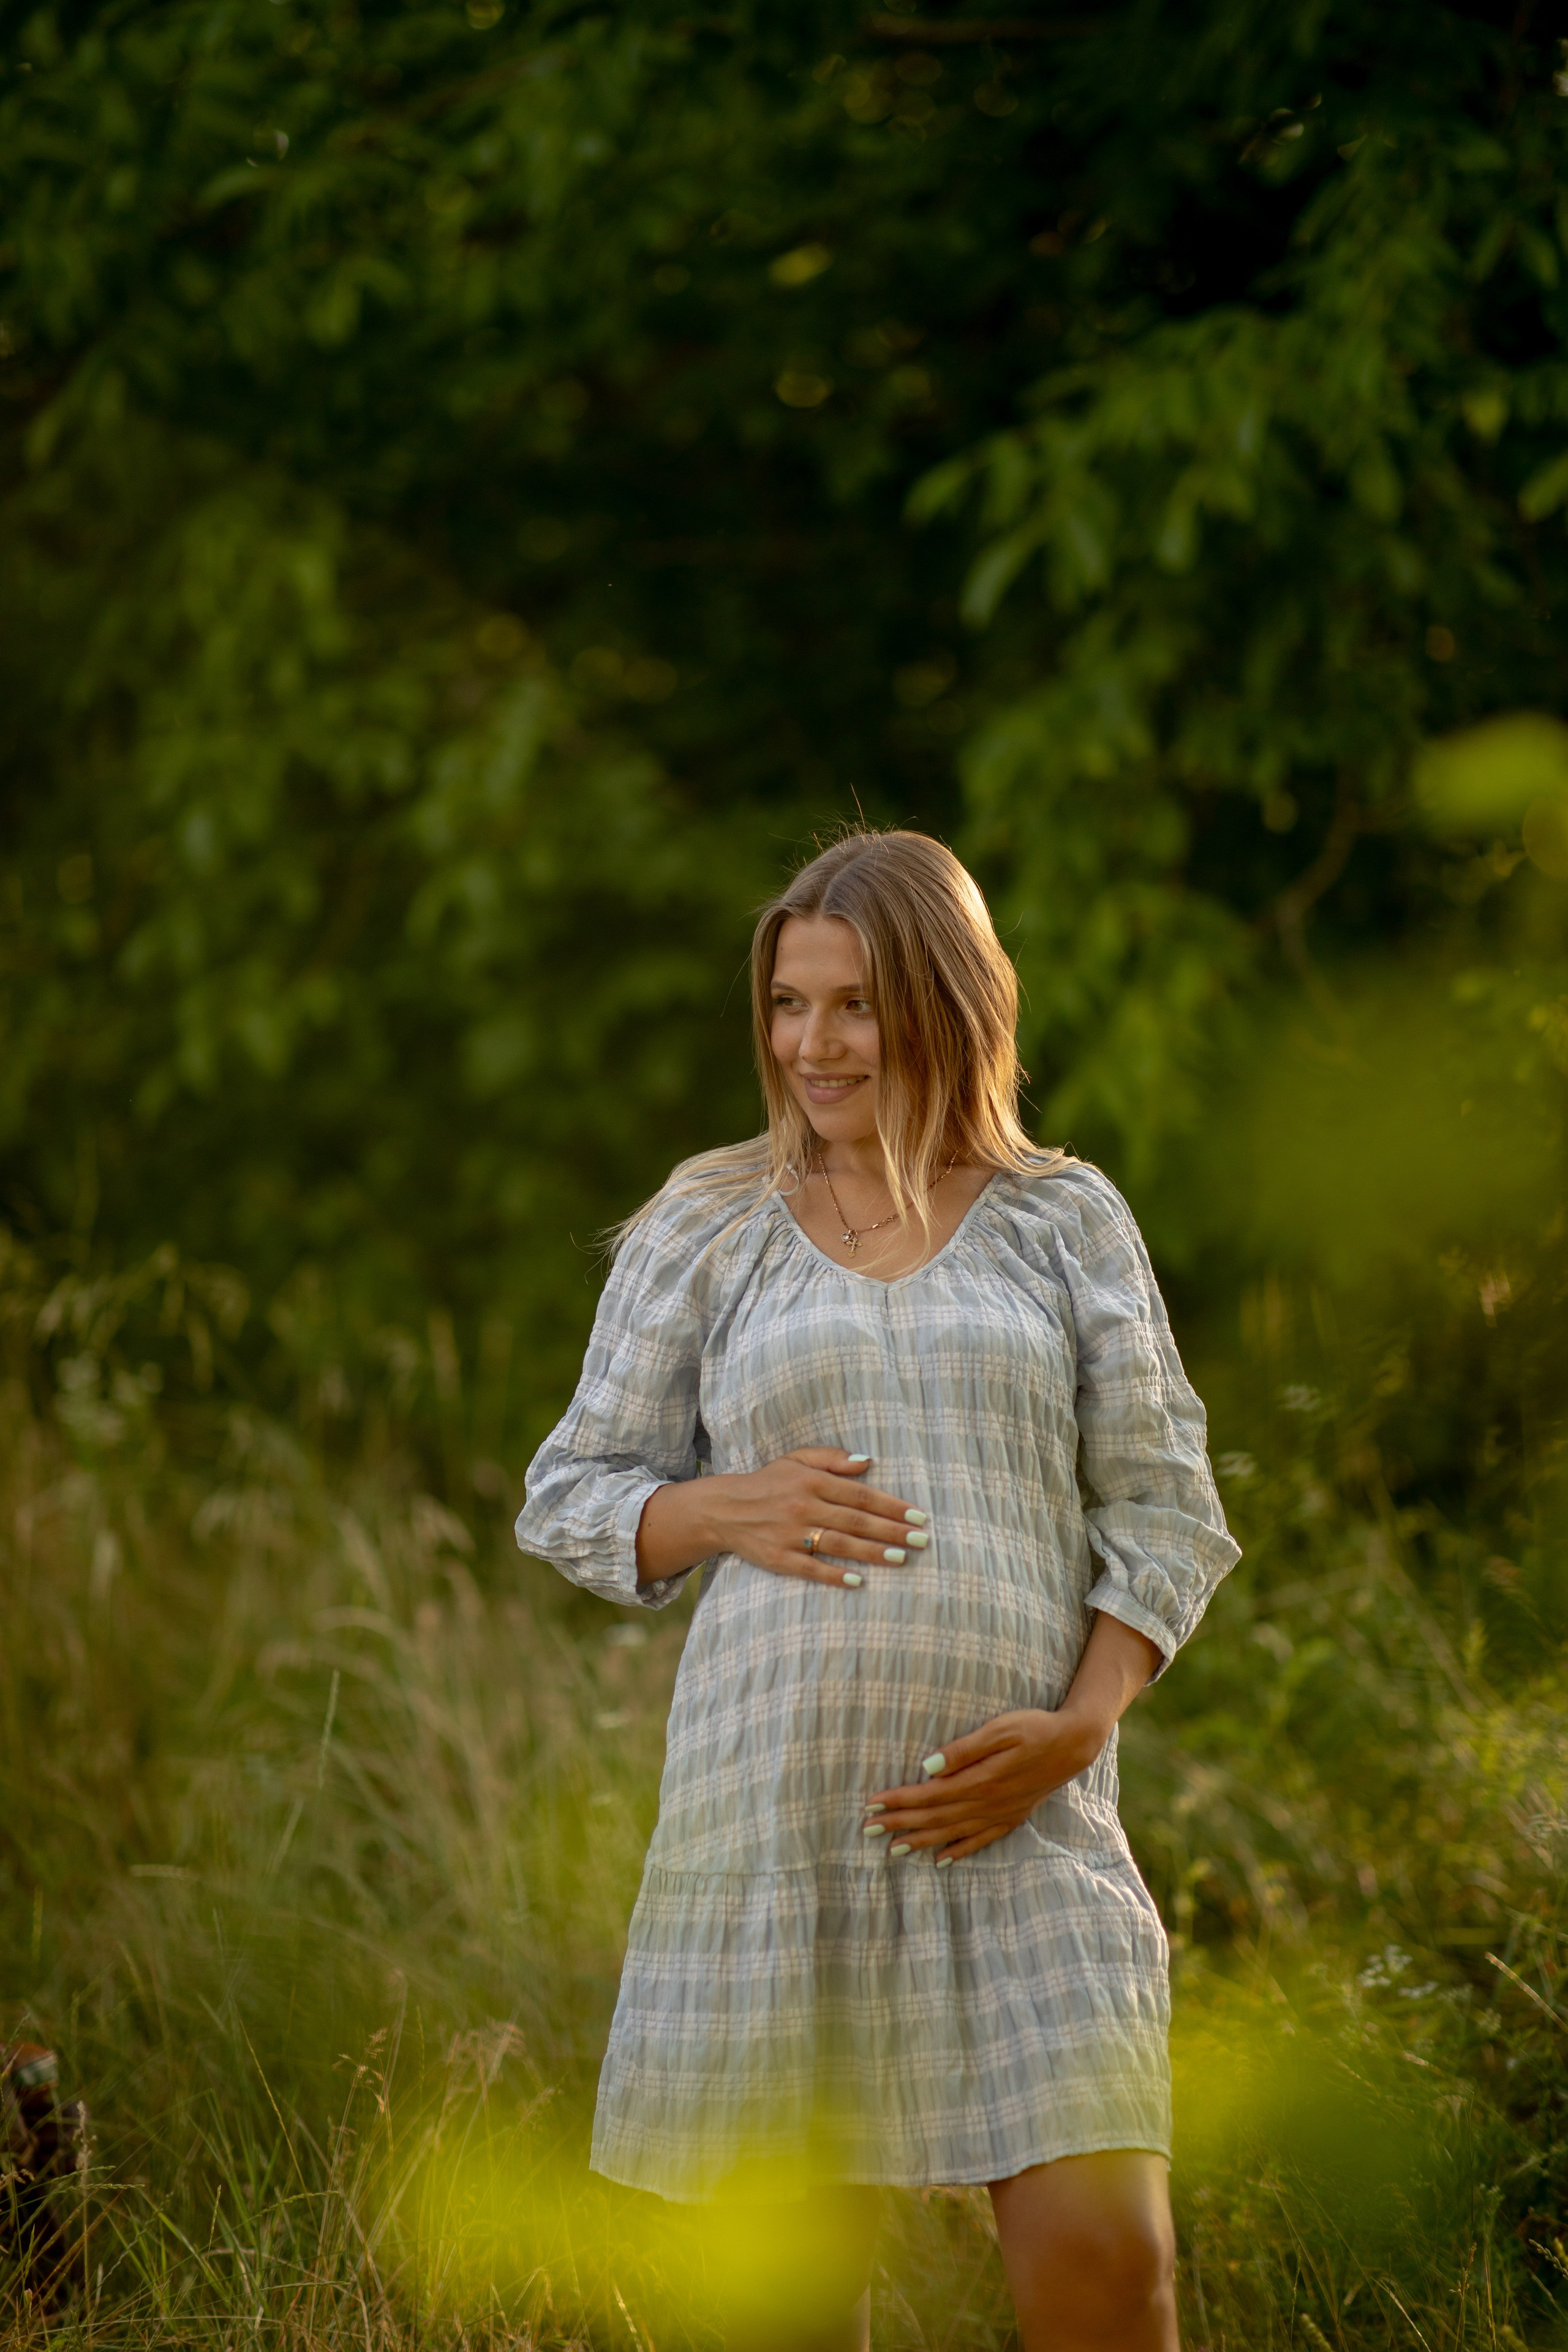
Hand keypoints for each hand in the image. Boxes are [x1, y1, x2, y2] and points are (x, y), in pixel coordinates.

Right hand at [637, 1447, 925, 1589]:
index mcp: (810, 1481)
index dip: (890, 1506)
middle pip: (855, 1521)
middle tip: (921, 1540)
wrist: (723, 1508)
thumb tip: (868, 1461)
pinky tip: (859, 1582)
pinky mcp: (778, 1558)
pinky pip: (811, 1569)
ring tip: (900, 1558)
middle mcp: (802, 1507)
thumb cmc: (769, 1482)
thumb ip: (832, 1458)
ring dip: (871, 1553)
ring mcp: (790, 1534)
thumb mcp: (796, 1459)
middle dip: (891, 1531)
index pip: (859, 1495)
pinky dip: (834, 1576)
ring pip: (838, 1545)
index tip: (918, 1516)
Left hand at [864, 1705, 1108, 1864]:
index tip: (871, 1805)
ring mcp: (1000, 1814)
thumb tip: (927, 1767)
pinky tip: (940, 1860)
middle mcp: (987, 1803)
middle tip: (868, 1830)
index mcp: (980, 1781)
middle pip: (934, 1817)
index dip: (899, 1801)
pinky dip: (958, 1851)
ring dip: (920, 1841)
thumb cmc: (1035, 1728)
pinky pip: (979, 1840)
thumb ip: (963, 1750)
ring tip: (892, 1849)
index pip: (929, 1795)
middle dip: (899, 1824)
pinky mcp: (1011, 1817)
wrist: (1074, 1744)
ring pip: (952, 1833)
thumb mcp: (999, 1729)